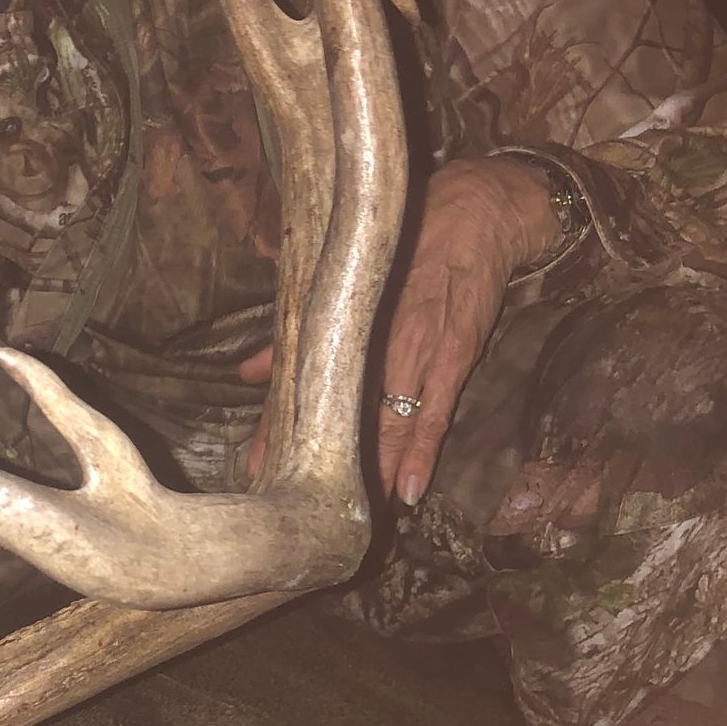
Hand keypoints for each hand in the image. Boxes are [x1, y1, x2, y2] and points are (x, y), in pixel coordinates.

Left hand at [238, 157, 558, 506]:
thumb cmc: (405, 239)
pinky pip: (436, 414)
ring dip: (368, 469)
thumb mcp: (342, 277)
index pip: (302, 382)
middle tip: (293, 503)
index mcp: (342, 320)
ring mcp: (417, 350)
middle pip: (340, 410)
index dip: (278, 425)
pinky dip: (421, 453)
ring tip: (347, 514)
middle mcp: (374, 339)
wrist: (478, 211)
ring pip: (385, 422)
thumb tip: (247, 373)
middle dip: (318, 459)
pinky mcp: (457, 355)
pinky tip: (408, 490)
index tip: (257, 463)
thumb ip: (296, 330)